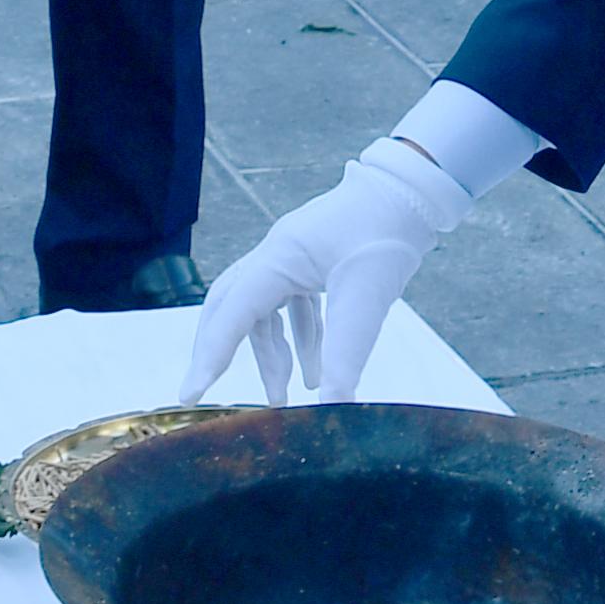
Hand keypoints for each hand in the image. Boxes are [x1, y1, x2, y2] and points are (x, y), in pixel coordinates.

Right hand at [185, 136, 478, 404]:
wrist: (413, 194)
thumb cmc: (387, 234)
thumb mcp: (367, 300)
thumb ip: (345, 356)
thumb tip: (334, 409)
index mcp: (279, 257)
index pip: (232, 312)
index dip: (210, 356)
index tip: (191, 395)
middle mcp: (276, 255)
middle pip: (230, 308)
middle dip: (220, 352)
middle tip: (210, 392)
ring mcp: (292, 257)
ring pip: (263, 312)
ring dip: (272, 355)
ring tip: (286, 399)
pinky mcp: (312, 263)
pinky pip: (291, 306)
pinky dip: (300, 340)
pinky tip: (316, 372)